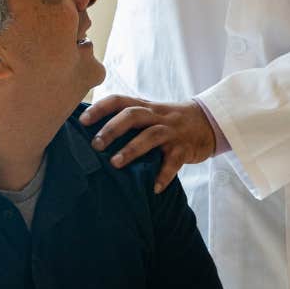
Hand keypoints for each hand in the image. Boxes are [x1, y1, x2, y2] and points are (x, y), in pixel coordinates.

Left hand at [81, 96, 215, 192]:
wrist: (207, 122)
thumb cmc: (168, 121)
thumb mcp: (149, 114)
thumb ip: (127, 120)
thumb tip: (93, 134)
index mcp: (144, 106)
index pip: (119, 101)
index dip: (100, 109)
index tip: (82, 121)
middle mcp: (157, 116)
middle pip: (133, 115)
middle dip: (112, 128)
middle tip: (96, 145)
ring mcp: (172, 131)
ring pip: (151, 135)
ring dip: (132, 149)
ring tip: (115, 163)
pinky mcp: (185, 148)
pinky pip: (174, 161)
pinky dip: (164, 174)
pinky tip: (154, 187)